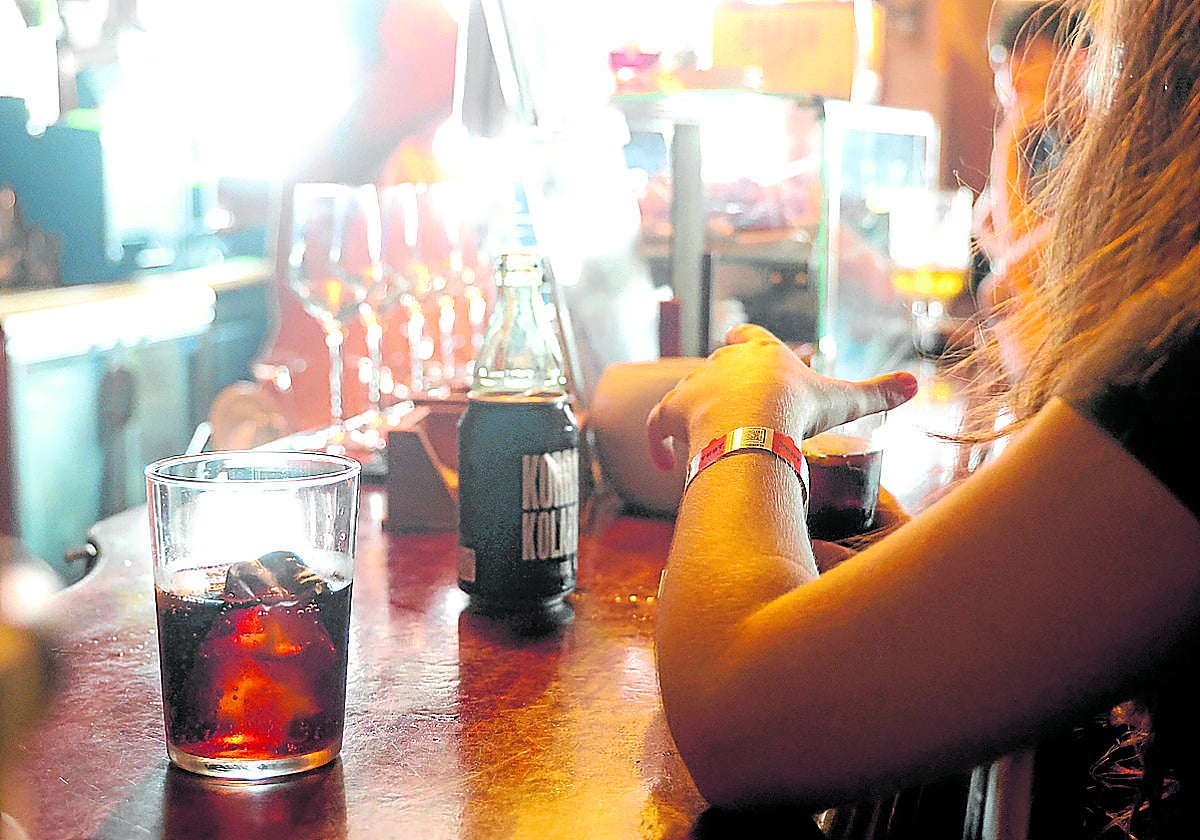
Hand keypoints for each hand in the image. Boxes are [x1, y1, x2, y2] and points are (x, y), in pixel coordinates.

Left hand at [645, 324, 917, 472]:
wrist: (756, 422)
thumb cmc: (800, 408)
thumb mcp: (844, 401)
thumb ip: (877, 393)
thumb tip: (916, 385)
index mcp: (760, 353)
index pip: (749, 336)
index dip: (748, 344)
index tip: (747, 348)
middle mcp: (722, 363)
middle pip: (716, 366)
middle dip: (722, 383)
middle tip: (735, 408)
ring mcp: (694, 385)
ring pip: (687, 393)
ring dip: (693, 411)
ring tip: (704, 437)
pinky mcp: (673, 411)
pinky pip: (656, 426)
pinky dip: (658, 443)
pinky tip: (663, 463)